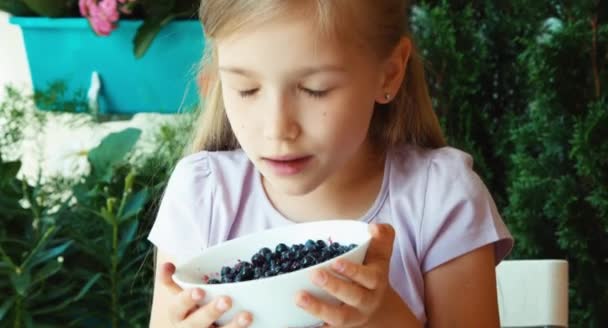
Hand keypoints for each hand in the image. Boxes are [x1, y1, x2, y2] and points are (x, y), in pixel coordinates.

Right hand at [160, 262, 252, 327]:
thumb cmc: (188, 310)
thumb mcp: (178, 296)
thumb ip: (171, 279)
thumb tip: (167, 264)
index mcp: (177, 314)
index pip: (177, 306)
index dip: (187, 299)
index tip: (199, 291)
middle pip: (197, 323)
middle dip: (211, 312)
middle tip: (227, 300)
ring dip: (233, 326)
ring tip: (247, 316)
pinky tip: (252, 326)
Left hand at [295, 223, 411, 327]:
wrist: (376, 307)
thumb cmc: (372, 271)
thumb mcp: (380, 254)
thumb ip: (382, 236)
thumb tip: (374, 227)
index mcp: (376, 281)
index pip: (368, 277)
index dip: (353, 271)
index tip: (335, 262)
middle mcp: (366, 301)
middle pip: (353, 297)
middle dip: (334, 287)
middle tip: (315, 275)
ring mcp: (352, 316)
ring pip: (338, 318)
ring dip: (318, 309)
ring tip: (299, 298)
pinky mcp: (338, 327)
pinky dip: (310, 327)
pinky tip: (293, 324)